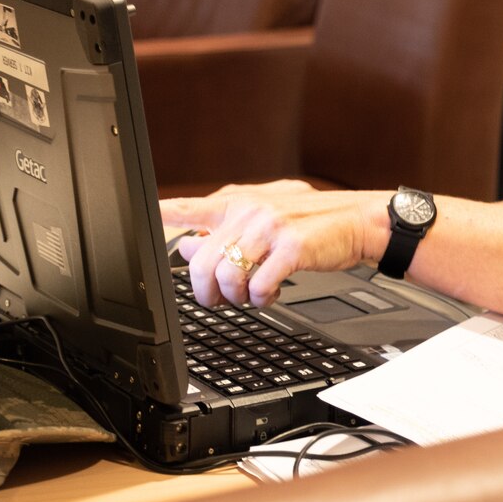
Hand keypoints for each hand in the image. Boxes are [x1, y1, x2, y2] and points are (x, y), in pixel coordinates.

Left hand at [164, 179, 379, 308]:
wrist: (360, 220)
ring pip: (227, 276)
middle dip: (204, 291)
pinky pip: (259, 285)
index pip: (188, 207)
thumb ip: (226, 227)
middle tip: (217, 300)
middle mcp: (250, 211)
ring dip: (235, 298)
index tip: (141, 219)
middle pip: (202, 260)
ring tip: (249, 297)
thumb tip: (186, 244)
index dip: (160, 215)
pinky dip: (262, 299)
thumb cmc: (313, 220)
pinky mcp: (292, 246)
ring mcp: (271, 227)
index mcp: (238, 200)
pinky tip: (271, 295)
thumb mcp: (266, 215)